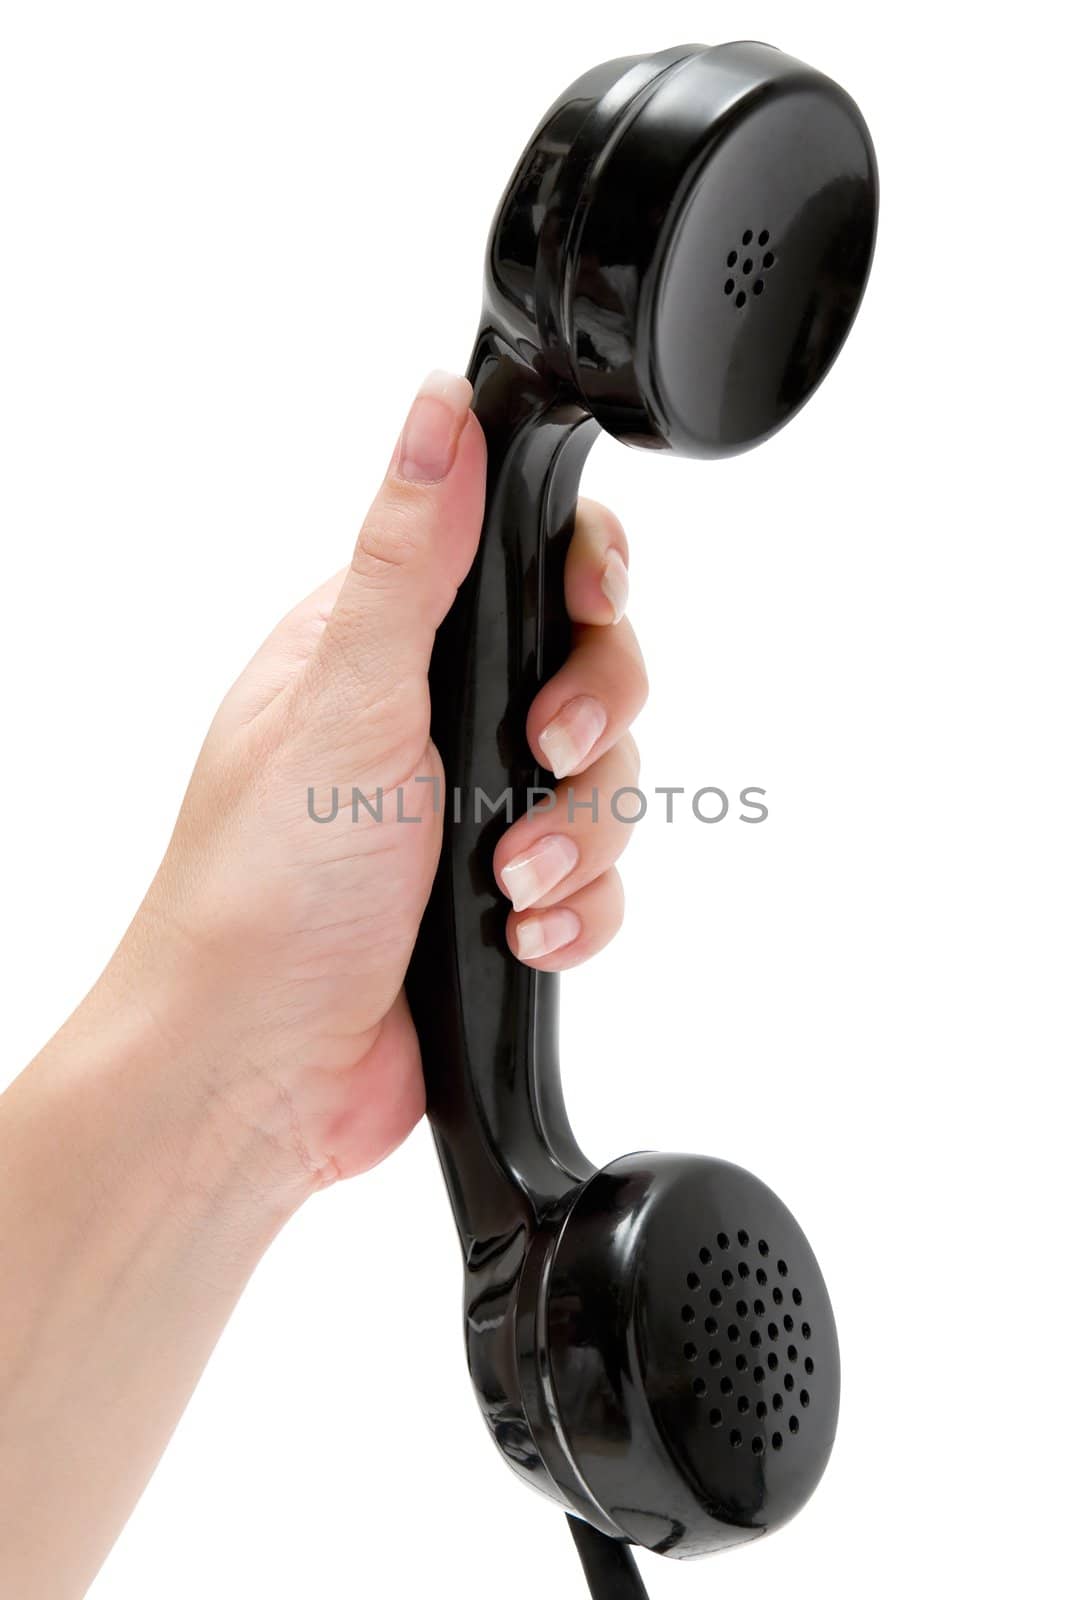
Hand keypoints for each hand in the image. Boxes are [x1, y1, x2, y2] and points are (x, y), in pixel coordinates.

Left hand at [118, 370, 647, 1197]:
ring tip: (510, 882)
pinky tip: (524, 938)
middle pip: (594, 670)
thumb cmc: (266, 889)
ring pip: (608, 783)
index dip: (585, 574)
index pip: (525, 557)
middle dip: (590, 720)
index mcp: (386, 644)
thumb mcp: (346, 700)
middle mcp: (437, 718)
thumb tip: (434, 409)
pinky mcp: (508, 899)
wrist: (258, 1069)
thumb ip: (409, 557)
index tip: (592, 607)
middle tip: (541, 752)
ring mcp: (476, 811)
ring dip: (576, 835)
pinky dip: (577, 910)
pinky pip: (599, 880)